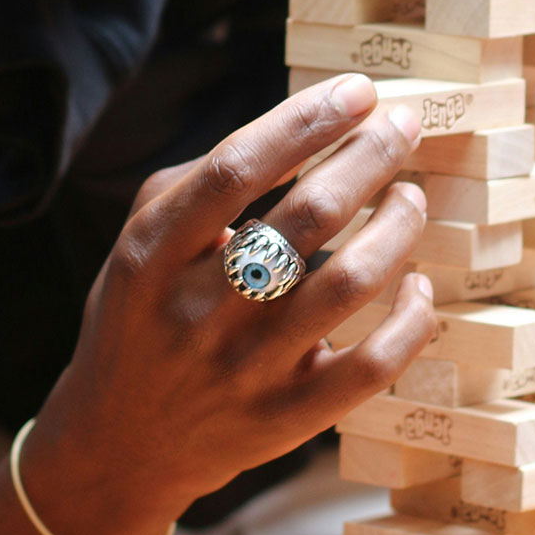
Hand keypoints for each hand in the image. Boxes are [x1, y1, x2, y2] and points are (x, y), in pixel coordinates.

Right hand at [24, 73, 433, 534]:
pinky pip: (370, 366)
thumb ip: (202, 181)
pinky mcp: (286, 420)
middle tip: (401, 125)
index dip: (304, 123)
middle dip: (368, 157)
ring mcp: (244, 371)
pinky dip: (408, 318)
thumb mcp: (140, 239)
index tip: (358, 90)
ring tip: (410, 194)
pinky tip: (414, 282)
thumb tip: (298, 128)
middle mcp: (197, 310)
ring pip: (347, 284)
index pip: (237, 169)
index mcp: (152, 253)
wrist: (120, 443)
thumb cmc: (142, 317)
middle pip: (305, 217)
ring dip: (396, 226)